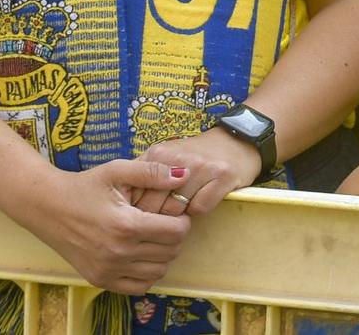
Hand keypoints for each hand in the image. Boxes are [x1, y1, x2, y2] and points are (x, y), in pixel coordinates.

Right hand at [27, 159, 193, 294]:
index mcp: (126, 225)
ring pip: (158, 272)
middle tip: (164, 224)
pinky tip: (140, 256)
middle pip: (170, 253)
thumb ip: (152, 172)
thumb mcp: (117, 171)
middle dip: (174, 237)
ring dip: (162, 256)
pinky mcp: (99, 279)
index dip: (182, 221)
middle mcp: (118, 252)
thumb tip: (183, 176)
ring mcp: (108, 270)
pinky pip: (138, 287)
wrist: (48, 207)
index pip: (176, 233)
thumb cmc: (85, 186)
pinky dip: (146, 274)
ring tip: (152, 238)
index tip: (175, 213)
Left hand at [136, 124, 264, 217]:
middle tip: (160, 219)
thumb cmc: (195, 155)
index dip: (135, 209)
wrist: (237, 140)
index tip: (138, 216)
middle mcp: (178, 158)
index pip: (136, 192)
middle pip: (154, 205)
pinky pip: (200, 209)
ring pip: (176, 210)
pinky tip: (200, 201)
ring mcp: (202, 166)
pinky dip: (198, 211)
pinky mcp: (222, 176)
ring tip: (180, 210)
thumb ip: (144, 175)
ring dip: (177, 216)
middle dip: (155, 217)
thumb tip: (122, 205)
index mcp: (159, 153)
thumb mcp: (166, 157)